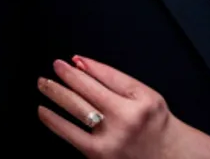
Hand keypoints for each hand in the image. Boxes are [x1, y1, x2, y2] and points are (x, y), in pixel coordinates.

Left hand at [37, 56, 209, 158]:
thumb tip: (84, 65)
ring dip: (57, 95)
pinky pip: (70, 136)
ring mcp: (109, 140)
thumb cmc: (154, 122)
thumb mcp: (145, 95)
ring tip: (45, 84)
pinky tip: (45, 112)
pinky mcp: (97, 156)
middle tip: (54, 67)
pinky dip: (55, 122)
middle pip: (89, 92)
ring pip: (77, 111)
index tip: (71, 60)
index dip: (87, 67)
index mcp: (140, 101)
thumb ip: (116, 80)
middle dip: (67, 77)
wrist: (165, 155)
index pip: (108, 77)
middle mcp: (125, 120)